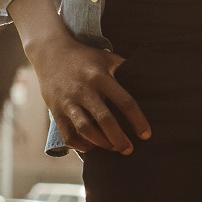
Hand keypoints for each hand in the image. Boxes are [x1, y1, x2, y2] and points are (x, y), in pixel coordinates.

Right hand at [10, 0, 150, 152]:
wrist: (51, 52)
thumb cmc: (86, 57)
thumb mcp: (107, 58)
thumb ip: (126, 70)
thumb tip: (151, 81)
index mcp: (100, 77)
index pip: (124, 101)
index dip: (138, 120)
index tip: (146, 135)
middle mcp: (84, 90)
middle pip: (105, 120)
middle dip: (119, 138)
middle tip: (129, 149)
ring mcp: (68, 102)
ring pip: (85, 129)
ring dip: (101, 143)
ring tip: (113, 148)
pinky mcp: (55, 110)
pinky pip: (67, 134)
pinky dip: (79, 145)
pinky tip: (91, 148)